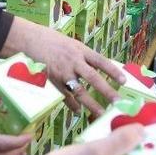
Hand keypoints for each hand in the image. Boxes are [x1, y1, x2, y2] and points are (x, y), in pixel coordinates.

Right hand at [0, 17, 125, 115]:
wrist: (31, 41)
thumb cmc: (56, 44)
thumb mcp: (74, 46)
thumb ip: (87, 59)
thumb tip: (102, 73)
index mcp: (80, 50)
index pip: (101, 61)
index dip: (113, 71)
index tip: (124, 81)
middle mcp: (72, 61)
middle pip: (93, 78)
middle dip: (106, 91)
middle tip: (118, 103)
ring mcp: (62, 72)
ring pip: (79, 91)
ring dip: (91, 104)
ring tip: (101, 114)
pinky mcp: (52, 81)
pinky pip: (65, 95)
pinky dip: (72, 104)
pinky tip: (79, 111)